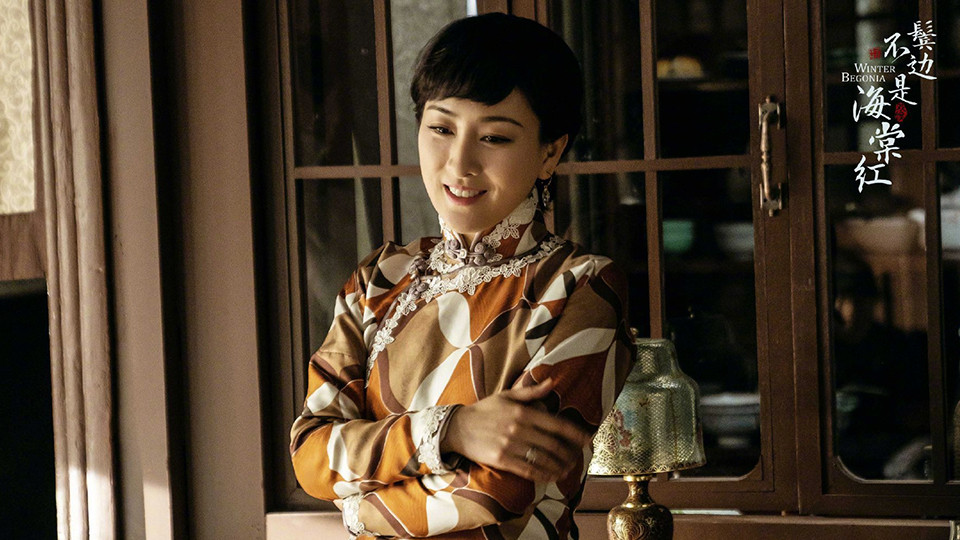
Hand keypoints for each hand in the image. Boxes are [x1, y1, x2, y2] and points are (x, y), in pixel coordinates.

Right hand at [440, 378, 592, 482]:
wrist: (457, 427)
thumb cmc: (483, 410)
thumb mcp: (506, 396)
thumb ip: (531, 392)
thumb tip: (551, 382)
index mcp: (522, 412)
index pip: (556, 424)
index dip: (574, 433)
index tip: (586, 439)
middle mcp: (518, 429)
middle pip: (553, 444)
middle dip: (569, 453)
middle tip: (578, 458)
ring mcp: (510, 446)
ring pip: (543, 459)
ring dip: (559, 466)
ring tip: (568, 469)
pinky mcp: (502, 460)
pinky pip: (528, 471)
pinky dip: (544, 475)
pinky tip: (552, 476)